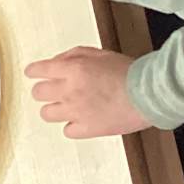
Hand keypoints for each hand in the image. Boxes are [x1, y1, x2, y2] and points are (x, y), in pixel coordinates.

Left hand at [25, 46, 150, 137]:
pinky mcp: (86, 129)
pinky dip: (72, 124)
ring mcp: (76, 112)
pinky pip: (67, 130)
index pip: (38, 70)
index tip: (33, 73)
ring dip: (55, 108)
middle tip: (56, 89)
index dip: (34, 71)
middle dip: (45, 89)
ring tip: (68, 105)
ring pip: (46, 113)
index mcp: (73, 69)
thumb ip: (74, 55)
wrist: (150, 94)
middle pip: (38, 93)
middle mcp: (70, 91)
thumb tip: (56, 62)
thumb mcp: (100, 53)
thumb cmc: (130, 72)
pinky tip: (82, 118)